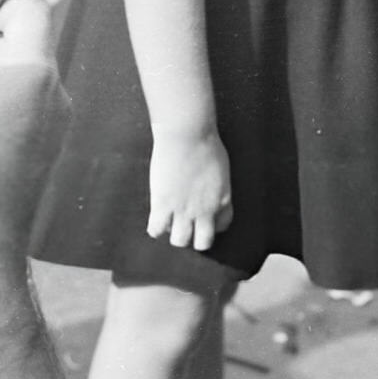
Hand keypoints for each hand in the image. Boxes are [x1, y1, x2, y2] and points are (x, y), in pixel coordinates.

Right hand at [146, 132, 231, 249]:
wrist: (186, 135)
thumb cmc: (204, 142)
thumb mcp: (220, 168)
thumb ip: (215, 182)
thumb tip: (206, 184)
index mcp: (222, 200)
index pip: (222, 225)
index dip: (212, 225)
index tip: (204, 219)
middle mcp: (205, 211)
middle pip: (203, 242)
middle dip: (195, 238)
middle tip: (187, 227)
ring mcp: (184, 210)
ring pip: (180, 240)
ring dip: (175, 234)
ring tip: (169, 223)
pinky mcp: (163, 204)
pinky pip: (157, 229)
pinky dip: (155, 228)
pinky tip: (155, 220)